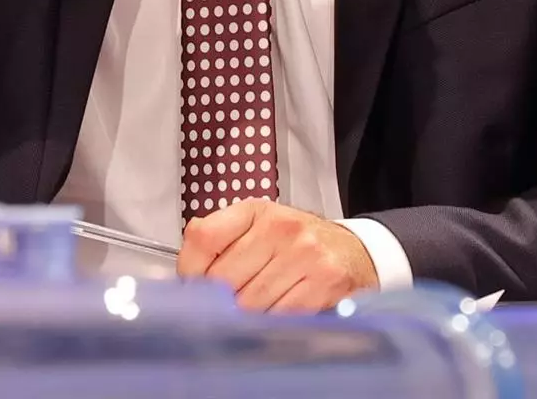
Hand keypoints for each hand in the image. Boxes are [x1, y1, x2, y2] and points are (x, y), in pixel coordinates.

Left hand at [178, 200, 378, 312]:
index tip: (192, 287)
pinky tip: (277, 315)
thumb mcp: (257, 228)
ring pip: (250, 304)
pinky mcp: (324, 283)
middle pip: (223, 280)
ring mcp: (305, 254)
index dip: (189, 270)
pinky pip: (280, 317)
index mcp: (255, 211)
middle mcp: (280, 228)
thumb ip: (219, 243)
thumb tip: (183, 278)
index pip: (203, 238)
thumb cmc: (296, 244)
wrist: (353, 252)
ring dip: (246, 316)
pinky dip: (272, 325)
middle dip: (219, 301)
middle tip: (225, 306)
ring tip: (256, 309)